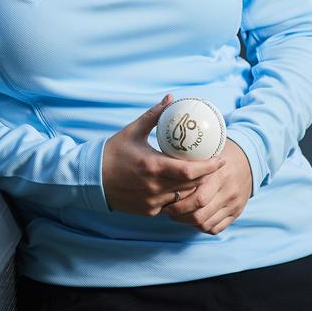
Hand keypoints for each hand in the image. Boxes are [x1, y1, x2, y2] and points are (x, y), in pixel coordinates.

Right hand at [102, 94, 226, 214]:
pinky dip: (180, 197)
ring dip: (195, 188)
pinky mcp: (149, 211)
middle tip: (216, 165)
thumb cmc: (113, 152)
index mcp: (152, 166)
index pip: (189, 171)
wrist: (91, 178)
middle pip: (191, 186)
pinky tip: (184, 187)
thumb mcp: (133, 131)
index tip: (220, 159)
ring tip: (204, 176)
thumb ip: (154, 115)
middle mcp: (154, 188)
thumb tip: (170, 99)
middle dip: (207, 177)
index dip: (209, 167)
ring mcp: (152, 202)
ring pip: (184, 199)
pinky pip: (172, 206)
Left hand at [160, 138, 252, 234]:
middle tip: (167, 209)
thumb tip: (163, 164)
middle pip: (199, 214)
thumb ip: (191, 160)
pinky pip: (215, 228)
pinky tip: (191, 218)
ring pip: (205, 224)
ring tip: (176, 215)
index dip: (177, 203)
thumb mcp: (207, 151)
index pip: (197, 198)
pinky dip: (200, 226)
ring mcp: (233, 204)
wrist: (249, 159)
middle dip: (179, 215)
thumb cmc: (221, 152)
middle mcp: (228, 192)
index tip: (164, 199)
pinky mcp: (236, 213)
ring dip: (187, 223)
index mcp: (219, 175)